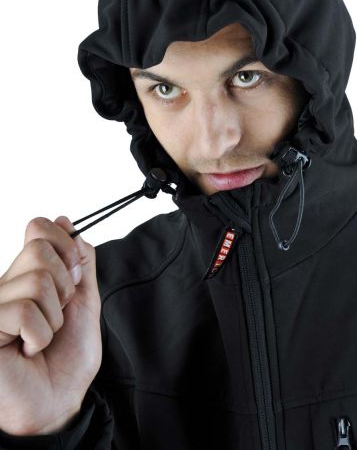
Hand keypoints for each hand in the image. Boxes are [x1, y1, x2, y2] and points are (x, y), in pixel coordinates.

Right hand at [0, 216, 101, 434]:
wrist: (61, 400)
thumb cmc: (68, 354)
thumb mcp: (84, 299)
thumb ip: (80, 261)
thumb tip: (65, 221)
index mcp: (27, 275)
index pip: (39, 228)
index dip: (65, 246)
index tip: (74, 276)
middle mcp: (4, 286)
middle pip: (39, 250)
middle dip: (64, 285)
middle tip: (57, 314)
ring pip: (36, 282)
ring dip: (53, 316)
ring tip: (41, 337)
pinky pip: (23, 311)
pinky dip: (39, 334)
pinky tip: (27, 350)